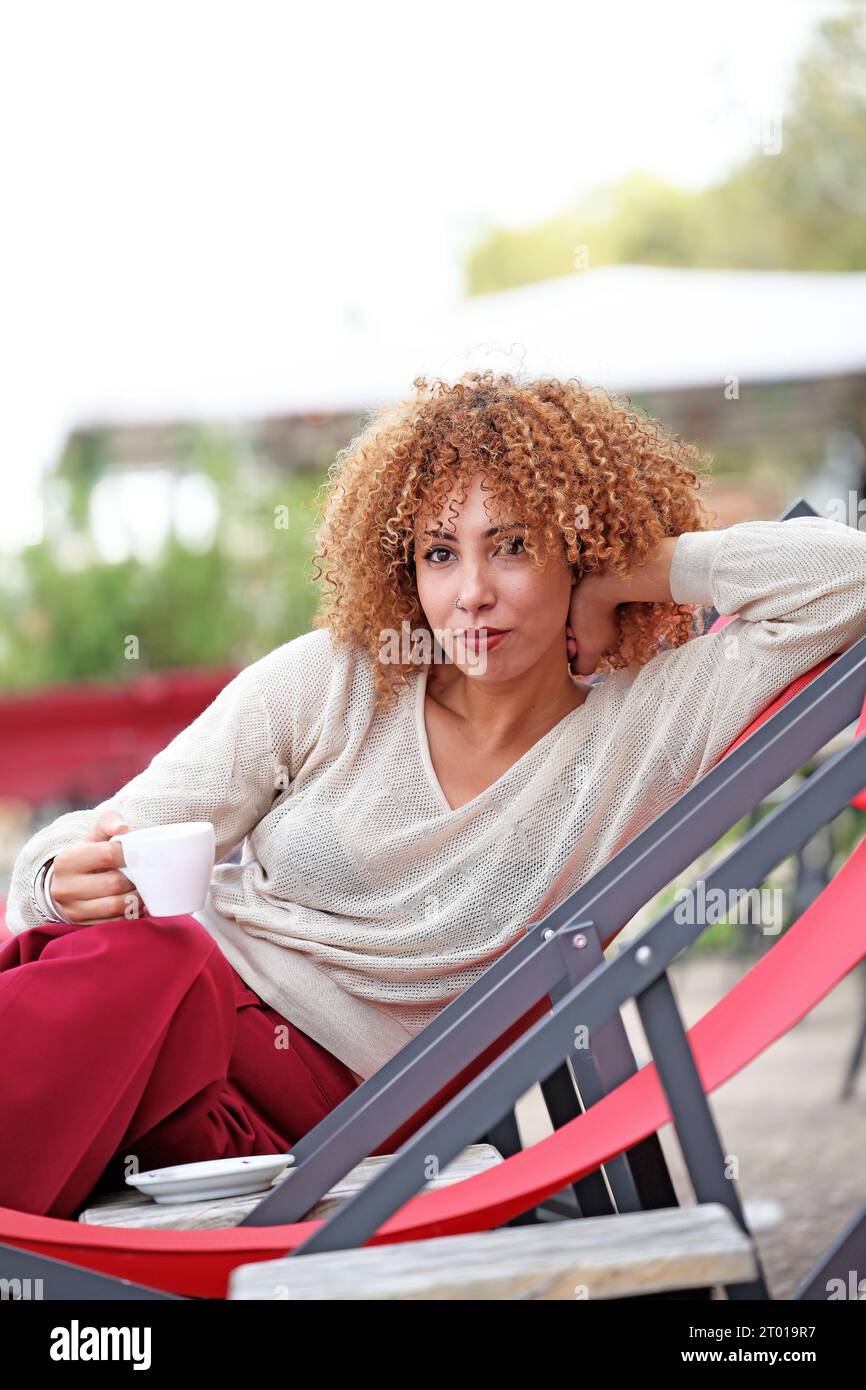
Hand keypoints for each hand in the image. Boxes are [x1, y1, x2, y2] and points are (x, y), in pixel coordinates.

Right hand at [49, 807, 144, 924]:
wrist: (62, 886)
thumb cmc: (85, 857)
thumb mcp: (92, 838)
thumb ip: (107, 823)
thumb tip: (123, 828)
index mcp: (67, 860)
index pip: (108, 854)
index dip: (131, 853)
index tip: (142, 854)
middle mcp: (65, 887)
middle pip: (114, 883)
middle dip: (135, 879)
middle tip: (146, 874)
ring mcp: (72, 910)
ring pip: (115, 906)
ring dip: (136, 898)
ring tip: (142, 889)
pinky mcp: (81, 925)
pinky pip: (114, 923)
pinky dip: (128, 914)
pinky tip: (133, 904)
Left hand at [566, 574, 621, 677]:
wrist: (598, 580)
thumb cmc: (592, 615)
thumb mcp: (590, 647)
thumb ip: (585, 665)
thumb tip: (579, 672)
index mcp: (604, 640)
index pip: (580, 653)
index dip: (572, 650)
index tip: (571, 641)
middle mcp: (603, 626)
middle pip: (576, 638)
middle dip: (569, 635)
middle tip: (570, 626)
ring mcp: (597, 611)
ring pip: (572, 624)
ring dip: (567, 622)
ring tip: (568, 614)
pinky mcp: (589, 595)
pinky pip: (572, 608)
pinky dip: (568, 608)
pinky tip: (569, 603)